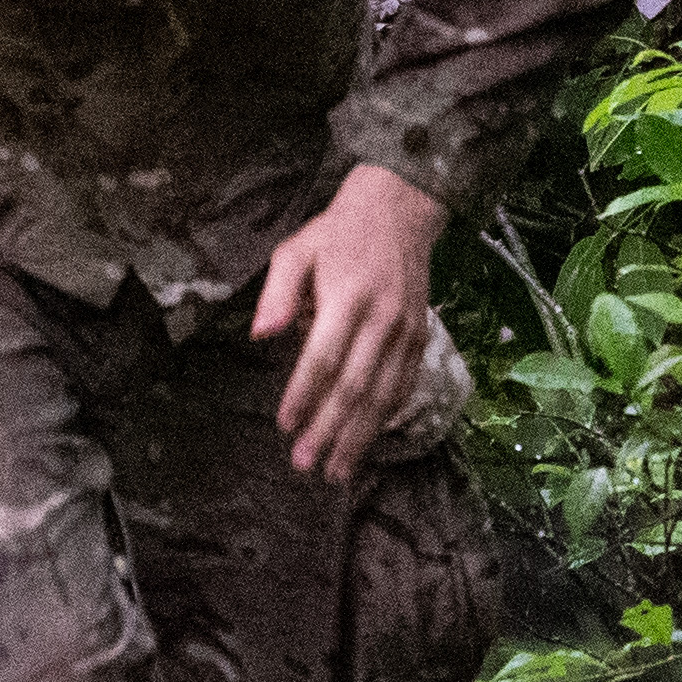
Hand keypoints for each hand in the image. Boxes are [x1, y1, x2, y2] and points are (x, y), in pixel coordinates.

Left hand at [254, 164, 450, 482]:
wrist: (400, 211)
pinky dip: (386, 417)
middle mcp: (382, 319)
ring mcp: (407, 331)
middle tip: (306, 464)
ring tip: (337, 470)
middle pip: (356, 386)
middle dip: (330, 430)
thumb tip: (260, 335)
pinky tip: (368, 441)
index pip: (323, 358)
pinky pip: (404, 385)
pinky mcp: (421, 337)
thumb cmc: (337, 233)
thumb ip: (277, 292)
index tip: (285, 425)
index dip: (304, 395)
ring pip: (384, 395)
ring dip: (360, 436)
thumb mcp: (296, 249)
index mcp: (348, 297)